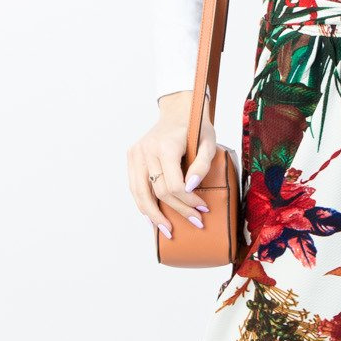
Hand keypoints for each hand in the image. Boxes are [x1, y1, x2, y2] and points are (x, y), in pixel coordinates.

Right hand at [128, 90, 216, 237]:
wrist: (178, 110)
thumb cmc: (196, 127)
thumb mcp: (208, 142)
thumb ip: (202, 165)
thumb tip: (192, 187)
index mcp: (165, 146)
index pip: (174, 185)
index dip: (189, 201)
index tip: (203, 208)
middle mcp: (146, 150)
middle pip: (159, 192)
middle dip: (178, 210)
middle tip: (195, 222)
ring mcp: (136, 154)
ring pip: (141, 193)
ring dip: (154, 215)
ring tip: (167, 230)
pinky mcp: (132, 157)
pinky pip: (135, 186)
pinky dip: (143, 203)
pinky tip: (152, 217)